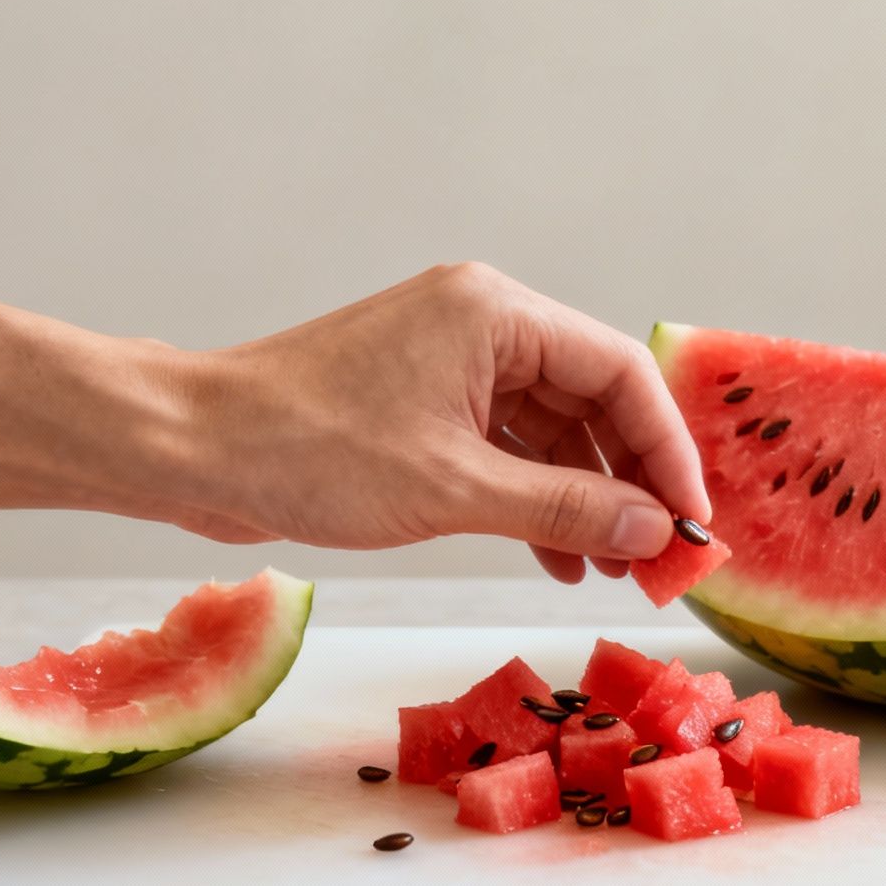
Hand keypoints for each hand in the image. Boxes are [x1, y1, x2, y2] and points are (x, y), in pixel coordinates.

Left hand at [179, 262, 711, 581]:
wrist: (193, 450)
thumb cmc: (308, 450)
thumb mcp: (456, 490)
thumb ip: (564, 509)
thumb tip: (652, 533)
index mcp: (496, 315)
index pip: (620, 372)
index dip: (667, 449)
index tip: (691, 520)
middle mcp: (481, 324)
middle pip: (594, 400)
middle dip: (629, 481)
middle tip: (660, 557)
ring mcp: (450, 363)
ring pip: (551, 429)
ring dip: (584, 499)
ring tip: (612, 570)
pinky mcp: (423, 404)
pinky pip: (506, 448)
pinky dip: (534, 499)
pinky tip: (556, 557)